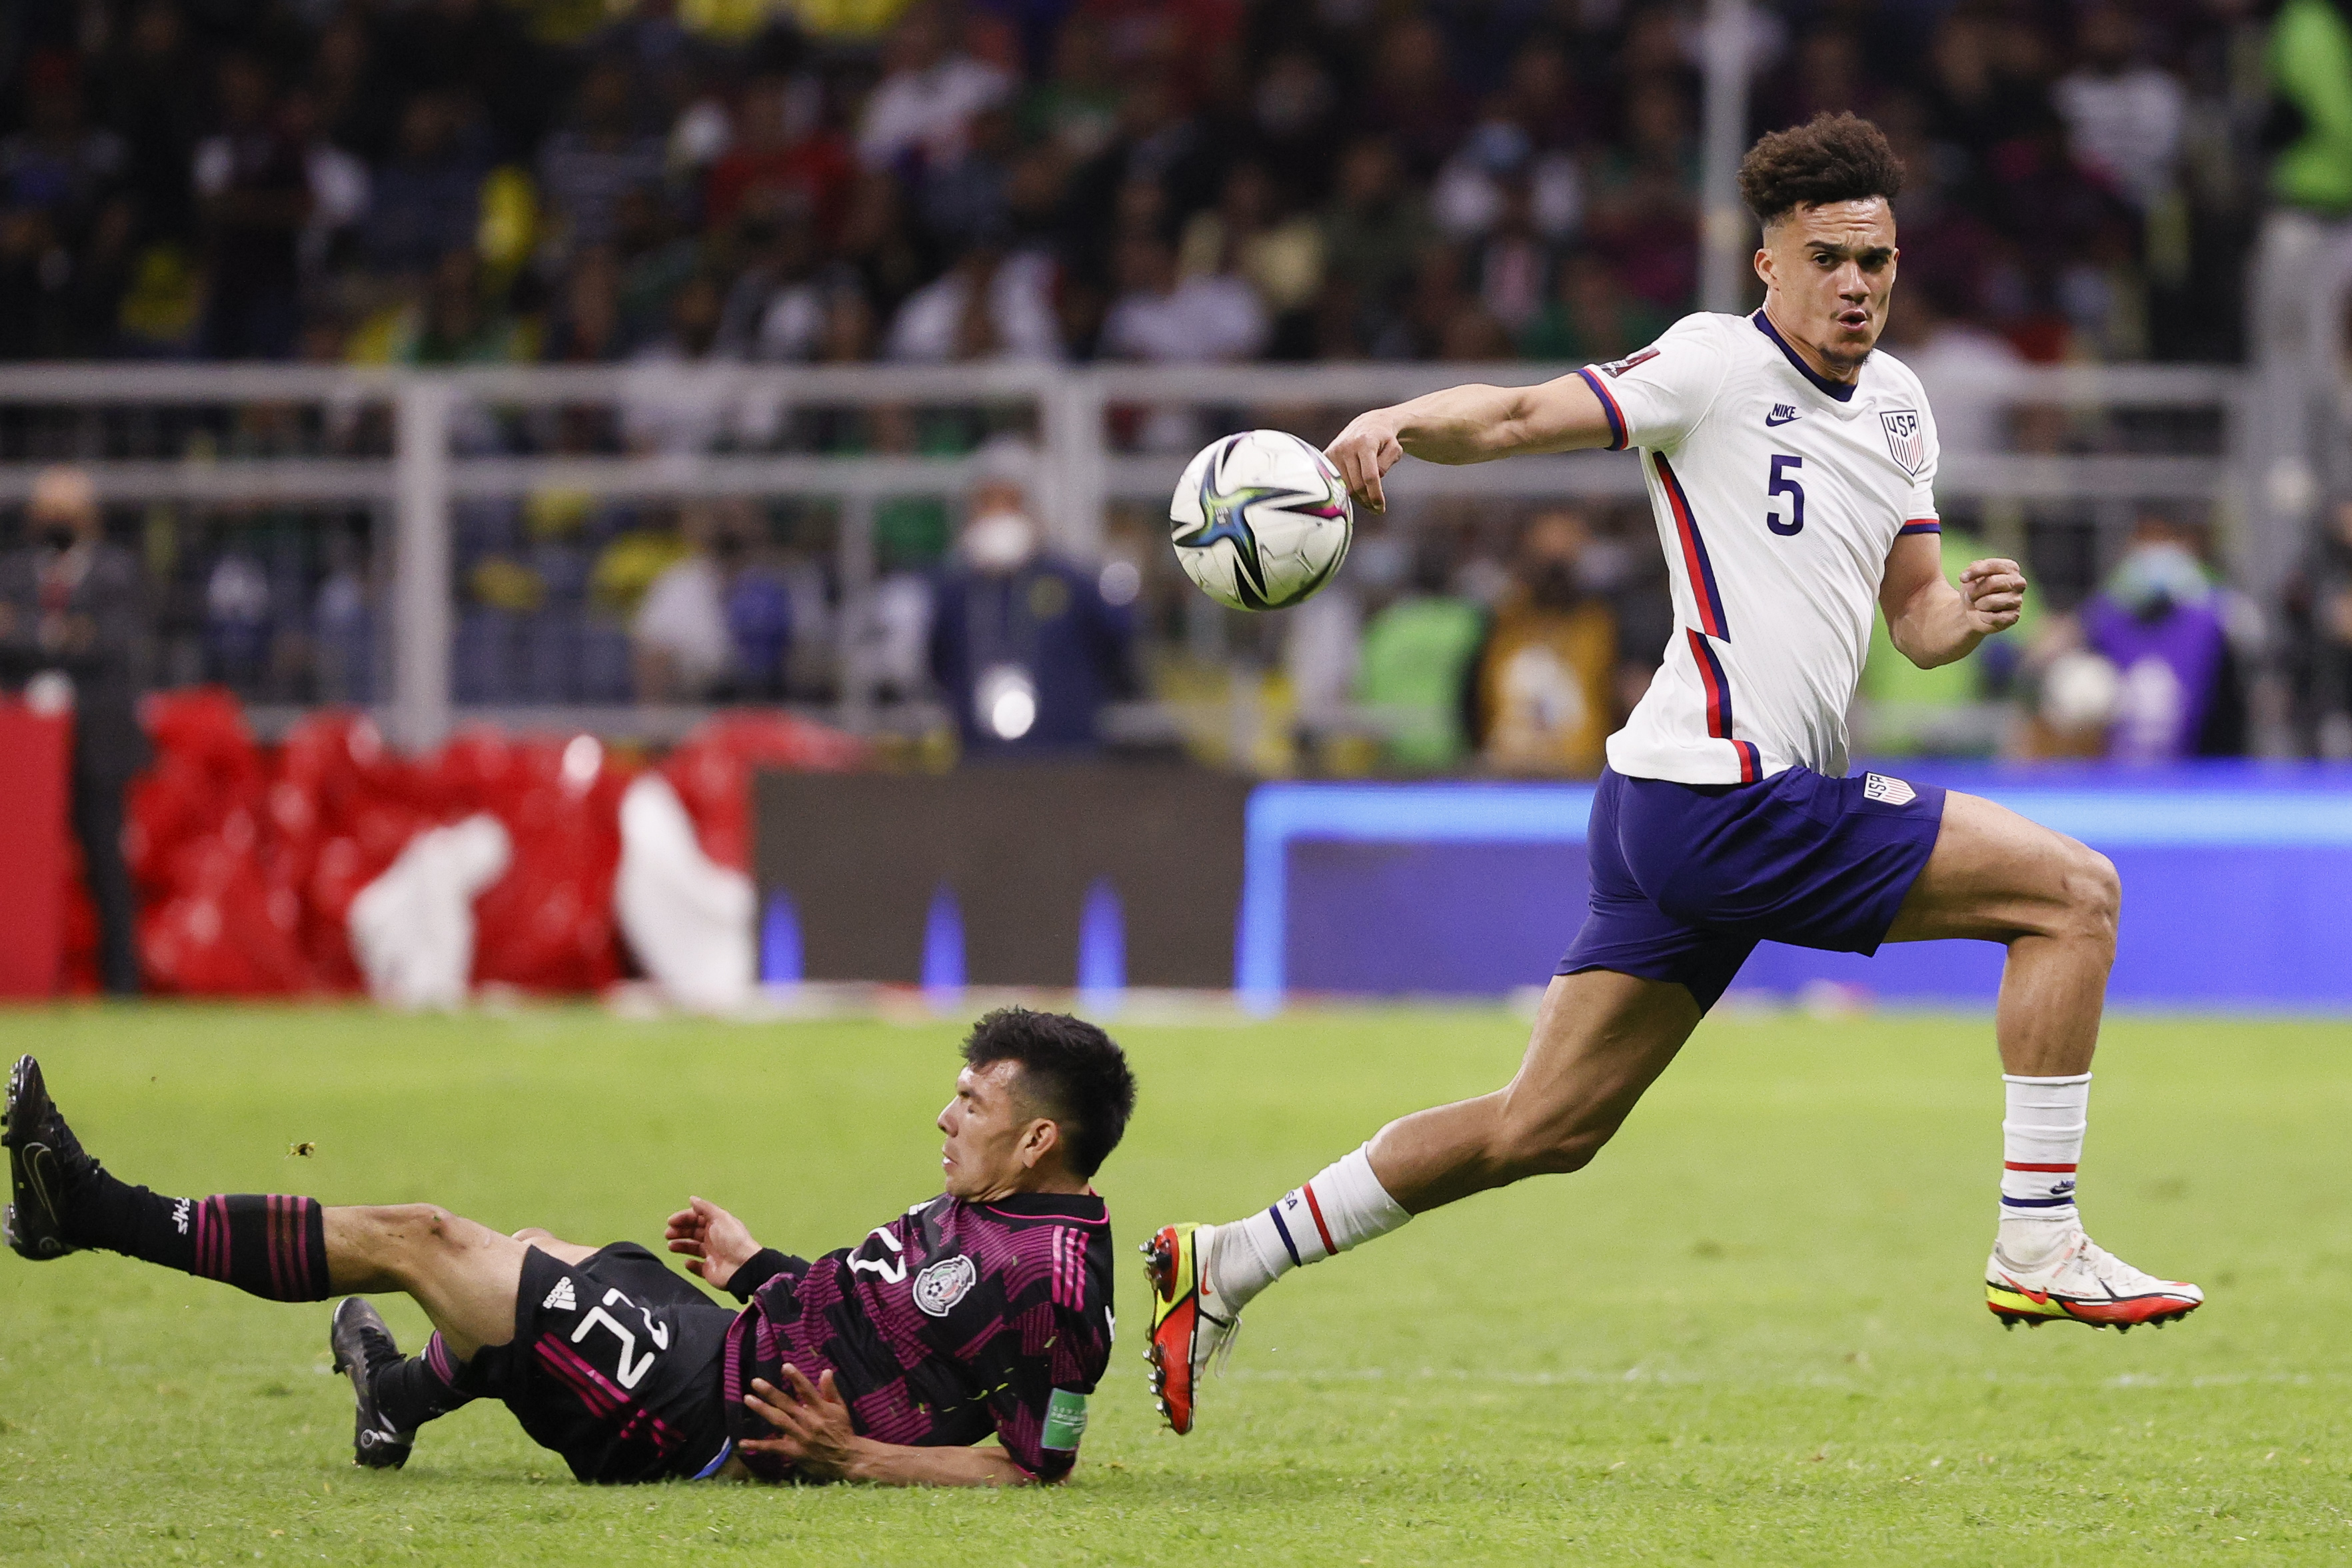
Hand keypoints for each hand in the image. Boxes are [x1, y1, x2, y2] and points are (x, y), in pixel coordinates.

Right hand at [663, 1196, 758, 1289]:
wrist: (742, 1266)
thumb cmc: (733, 1240)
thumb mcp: (720, 1218)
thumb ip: (705, 1208)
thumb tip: (692, 1199)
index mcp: (717, 1224)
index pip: (697, 1218)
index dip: (684, 1218)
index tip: (671, 1221)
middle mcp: (714, 1238)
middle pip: (693, 1232)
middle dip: (680, 1231)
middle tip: (668, 1233)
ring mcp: (712, 1254)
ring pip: (692, 1248)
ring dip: (681, 1246)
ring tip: (671, 1246)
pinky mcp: (710, 1270)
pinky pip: (697, 1267)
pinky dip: (691, 1265)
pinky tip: (687, 1262)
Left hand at [741, 1366, 861, 1480]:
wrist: (847, 1458)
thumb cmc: (843, 1431)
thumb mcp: (840, 1408)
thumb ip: (831, 1390)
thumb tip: (826, 1370)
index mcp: (822, 1409)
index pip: (807, 1390)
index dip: (796, 1378)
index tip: (785, 1366)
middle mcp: (810, 1421)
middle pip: (788, 1405)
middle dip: (771, 1392)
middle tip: (755, 1382)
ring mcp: (801, 1437)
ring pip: (779, 1421)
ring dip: (763, 1410)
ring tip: (748, 1399)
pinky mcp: (795, 1452)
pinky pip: (774, 1448)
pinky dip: (758, 1445)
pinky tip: (743, 1442)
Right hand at [1325, 411, 1404, 513]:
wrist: (1368, 424)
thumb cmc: (1384, 439)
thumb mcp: (1395, 448)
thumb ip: (1387, 464)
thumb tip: (1374, 480)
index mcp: (1364, 443)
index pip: (1369, 476)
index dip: (1375, 495)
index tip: (1380, 507)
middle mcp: (1346, 447)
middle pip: (1356, 485)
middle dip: (1368, 500)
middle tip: (1377, 509)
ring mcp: (1334, 452)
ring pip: (1345, 486)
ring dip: (1358, 499)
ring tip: (1369, 504)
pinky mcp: (1327, 457)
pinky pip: (1336, 481)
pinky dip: (1346, 491)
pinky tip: (1357, 495)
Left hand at [1958, 557, 2026, 633]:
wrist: (1972, 610)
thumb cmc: (1973, 588)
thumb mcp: (1970, 574)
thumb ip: (1973, 566)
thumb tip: (1968, 570)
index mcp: (2011, 568)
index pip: (1995, 565)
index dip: (1976, 571)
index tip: (1961, 578)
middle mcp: (2019, 583)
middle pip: (1994, 583)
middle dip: (1976, 590)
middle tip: (1970, 595)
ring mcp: (2018, 600)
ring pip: (1994, 601)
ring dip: (1979, 604)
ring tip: (1978, 604)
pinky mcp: (2014, 617)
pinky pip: (1997, 617)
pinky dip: (1984, 617)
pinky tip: (1983, 615)